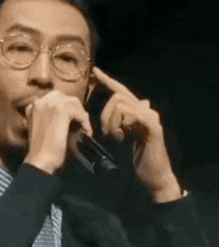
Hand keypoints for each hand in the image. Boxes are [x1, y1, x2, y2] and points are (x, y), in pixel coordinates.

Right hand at [23, 90, 92, 174]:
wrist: (40, 161)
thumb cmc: (43, 151)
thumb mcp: (44, 130)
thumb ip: (53, 118)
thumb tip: (73, 115)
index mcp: (32, 107)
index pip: (55, 100)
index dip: (68, 110)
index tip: (74, 122)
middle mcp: (38, 102)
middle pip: (65, 98)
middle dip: (75, 110)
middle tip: (81, 124)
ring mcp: (48, 105)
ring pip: (73, 103)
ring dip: (81, 116)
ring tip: (84, 129)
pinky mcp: (59, 110)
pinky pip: (79, 112)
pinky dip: (85, 122)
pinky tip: (85, 133)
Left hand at [93, 67, 181, 201]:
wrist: (153, 175)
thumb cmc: (138, 157)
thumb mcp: (124, 136)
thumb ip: (122, 121)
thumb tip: (134, 103)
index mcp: (137, 111)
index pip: (120, 90)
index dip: (107, 80)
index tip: (93, 71)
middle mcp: (145, 110)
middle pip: (117, 96)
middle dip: (105, 114)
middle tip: (107, 133)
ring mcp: (150, 116)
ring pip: (121, 105)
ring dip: (112, 122)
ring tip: (116, 138)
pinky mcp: (152, 126)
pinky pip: (130, 115)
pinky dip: (121, 127)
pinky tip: (124, 139)